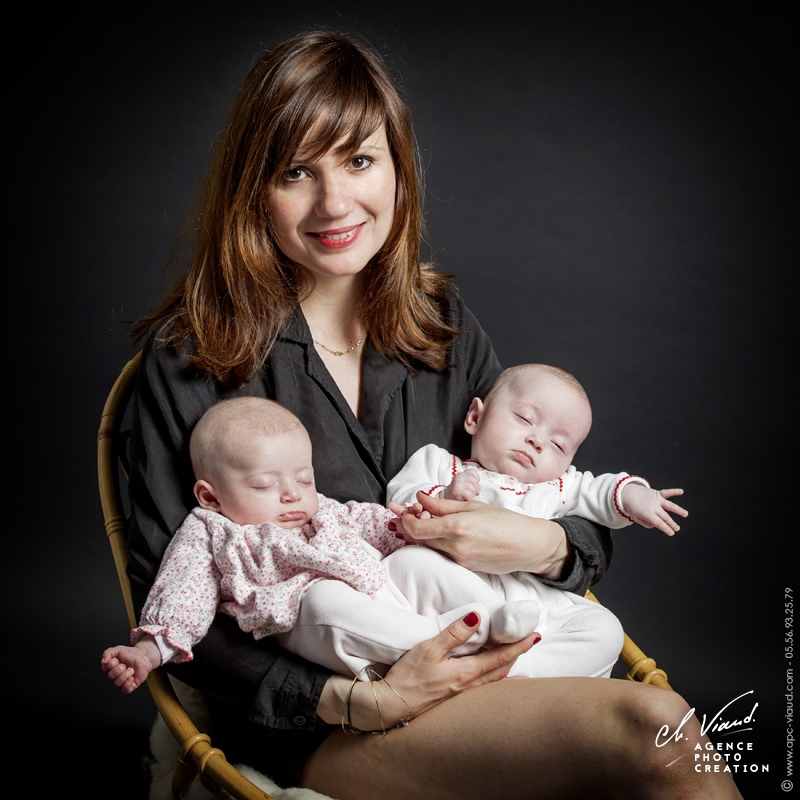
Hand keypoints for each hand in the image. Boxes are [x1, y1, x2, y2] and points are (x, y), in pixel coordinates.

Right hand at [101, 638, 160, 693]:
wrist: (143, 656)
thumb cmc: (130, 654)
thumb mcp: (117, 649)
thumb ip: (107, 653)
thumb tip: (103, 661)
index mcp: (110, 668)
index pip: (105, 668)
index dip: (112, 663)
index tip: (118, 659)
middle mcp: (115, 676)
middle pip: (111, 675)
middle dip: (120, 668)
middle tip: (126, 664)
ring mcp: (122, 681)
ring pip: (117, 683)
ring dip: (125, 674)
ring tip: (131, 669)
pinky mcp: (130, 686)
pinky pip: (125, 690)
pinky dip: (128, 684)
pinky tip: (131, 678)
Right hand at [317, 612, 539, 729]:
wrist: (391, 706)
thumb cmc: (408, 677)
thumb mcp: (428, 649)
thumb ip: (454, 633)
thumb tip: (477, 616)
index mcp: (466, 673)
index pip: (500, 657)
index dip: (519, 646)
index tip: (535, 635)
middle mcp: (469, 686)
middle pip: (502, 669)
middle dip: (519, 654)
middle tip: (532, 640)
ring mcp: (462, 694)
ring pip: (494, 679)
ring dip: (509, 666)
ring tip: (518, 655)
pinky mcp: (453, 698)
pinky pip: (484, 687)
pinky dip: (496, 679)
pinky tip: (497, 681)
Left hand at [392, 492, 570, 578]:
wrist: (529, 546)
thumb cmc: (505, 521)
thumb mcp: (473, 507)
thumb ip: (443, 505)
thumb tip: (420, 498)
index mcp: (457, 528)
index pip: (418, 528)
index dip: (406, 520)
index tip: (405, 511)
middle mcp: (455, 547)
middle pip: (420, 540)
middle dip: (409, 527)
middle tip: (405, 515)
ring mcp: (459, 561)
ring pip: (430, 548)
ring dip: (421, 536)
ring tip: (420, 522)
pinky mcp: (464, 568)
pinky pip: (443, 555)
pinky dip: (436, 544)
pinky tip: (438, 535)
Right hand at [444, 470, 480, 501]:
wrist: (446, 498)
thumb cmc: (458, 492)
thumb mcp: (464, 484)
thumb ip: (473, 484)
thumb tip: (478, 490)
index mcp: (461, 474)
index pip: (473, 472)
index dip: (476, 478)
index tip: (473, 484)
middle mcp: (459, 477)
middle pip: (475, 481)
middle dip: (475, 489)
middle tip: (469, 492)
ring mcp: (458, 484)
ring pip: (473, 489)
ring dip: (472, 495)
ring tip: (466, 496)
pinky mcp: (457, 491)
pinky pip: (470, 495)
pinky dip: (469, 499)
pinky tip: (465, 499)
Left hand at [621, 484, 686, 535]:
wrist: (628, 494)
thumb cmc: (633, 507)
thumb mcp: (637, 519)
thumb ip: (646, 524)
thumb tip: (656, 525)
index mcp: (647, 514)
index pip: (659, 523)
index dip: (666, 529)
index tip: (671, 533)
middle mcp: (653, 507)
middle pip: (665, 517)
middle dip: (672, 523)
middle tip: (677, 529)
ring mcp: (656, 499)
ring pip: (669, 505)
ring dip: (678, 510)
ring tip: (685, 514)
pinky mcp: (657, 493)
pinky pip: (666, 492)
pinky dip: (674, 491)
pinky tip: (681, 491)